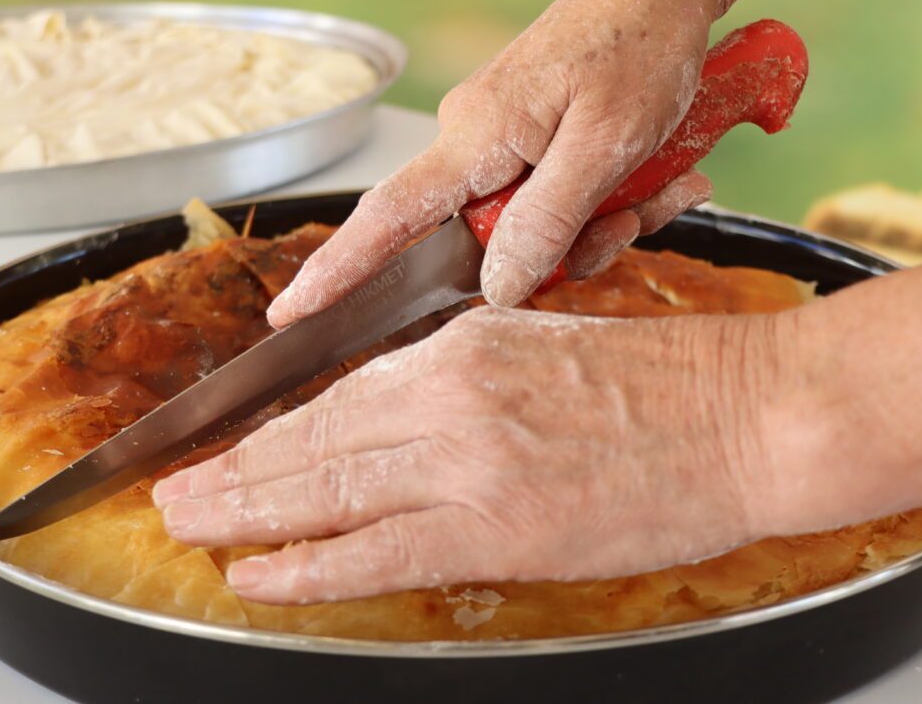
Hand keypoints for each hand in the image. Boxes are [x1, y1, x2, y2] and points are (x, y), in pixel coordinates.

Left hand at [152, 305, 782, 604]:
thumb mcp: (545, 349)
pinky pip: (377, 551)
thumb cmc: (667, 382)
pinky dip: (309, 567)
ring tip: (192, 527)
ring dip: (247, 513)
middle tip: (173, 492)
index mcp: (464, 344)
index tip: (229, 447)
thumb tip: (398, 416)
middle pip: (313, 439)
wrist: (747, 415)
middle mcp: (451, 393)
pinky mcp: (497, 526)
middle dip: (233, 471)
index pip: (339, 394)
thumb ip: (465, 380)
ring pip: (326, 490)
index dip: (273, 430)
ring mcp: (469, 459)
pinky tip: (261, 576)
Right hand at [266, 0, 717, 327]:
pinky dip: (611, 198)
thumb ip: (546, 221)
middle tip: (633, 213)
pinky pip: (559, 199)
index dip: (338, 269)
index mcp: (474, 136)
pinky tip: (654, 170)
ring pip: (538, 226)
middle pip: (492, 241)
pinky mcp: (532, 139)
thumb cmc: (638, 45)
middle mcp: (474, 140)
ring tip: (655, 179)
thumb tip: (497, 289)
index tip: (291, 312)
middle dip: (570, 245)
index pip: (388, 215)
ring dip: (606, 219)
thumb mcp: (604, 145)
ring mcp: (503, 140)